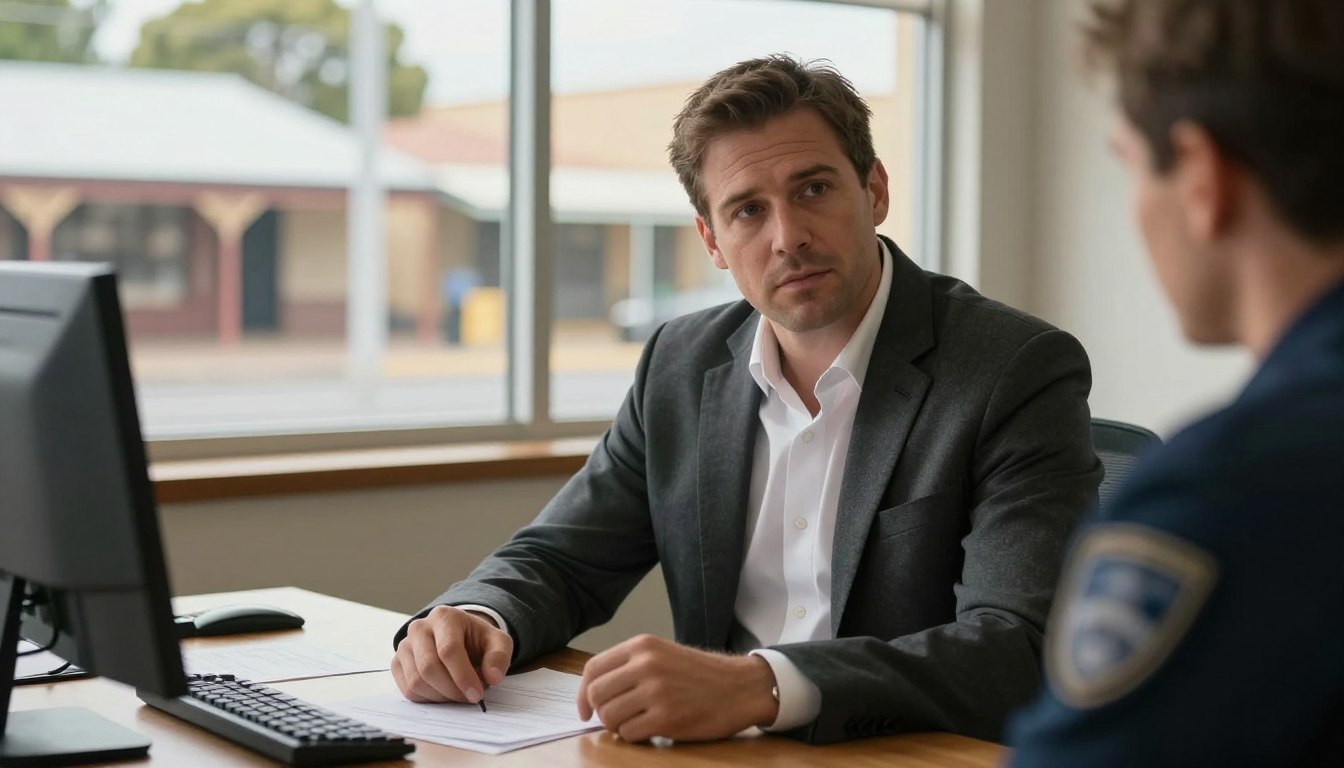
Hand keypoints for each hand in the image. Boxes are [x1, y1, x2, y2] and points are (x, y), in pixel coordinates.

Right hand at [391, 605, 511, 703]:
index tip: (477, 695)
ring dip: (440, 697)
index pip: (448, 650)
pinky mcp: (397, 663)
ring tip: (458, 695)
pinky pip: (407, 690)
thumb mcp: (497, 642)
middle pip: (429, 668)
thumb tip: (492, 677)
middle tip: (469, 699)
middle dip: (452, 690)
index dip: (463, 676)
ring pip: (416, 682)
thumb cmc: (477, 640)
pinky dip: (428, 699)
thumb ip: (499, 657)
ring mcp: (404, 645)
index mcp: (444, 617)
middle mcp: (419, 628)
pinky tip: (444, 694)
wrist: (458, 637)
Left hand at [576, 634, 778, 741]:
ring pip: (609, 717)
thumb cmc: (700, 675)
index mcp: (642, 646)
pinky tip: (651, 730)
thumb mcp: (662, 655)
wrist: (740, 688)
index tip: (584, 709)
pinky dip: (635, 737)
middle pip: (596, 695)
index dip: (582, 693)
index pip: (593, 669)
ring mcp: (655, 691)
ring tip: (638, 722)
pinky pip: (629, 734)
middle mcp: (645, 664)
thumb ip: (630, 667)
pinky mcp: (666, 717)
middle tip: (618, 718)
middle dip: (601, 712)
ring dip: (619, 726)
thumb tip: (592, 692)